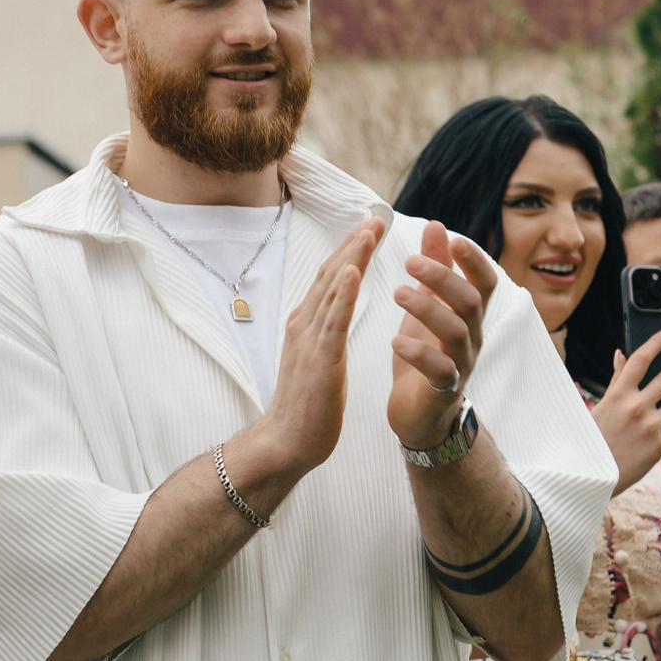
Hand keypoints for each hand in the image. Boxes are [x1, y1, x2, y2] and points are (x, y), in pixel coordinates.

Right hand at [246, 218, 379, 481]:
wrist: (285, 442)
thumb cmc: (305, 407)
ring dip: (351, 257)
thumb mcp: (316, 361)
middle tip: (375, 218)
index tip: (368, 229)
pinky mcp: (319, 360)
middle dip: (353, 244)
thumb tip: (333, 315)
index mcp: (305, 325)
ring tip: (370, 231)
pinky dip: (341, 293)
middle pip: (329, 274)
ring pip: (331, 290)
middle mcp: (303, 325)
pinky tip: (352, 271)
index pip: (328, 279)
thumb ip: (323, 335)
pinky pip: (332, 321)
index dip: (348, 252)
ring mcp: (309, 340)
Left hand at [389, 219, 497, 450]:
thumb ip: (436, 268)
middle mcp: (472, 337)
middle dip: (443, 278)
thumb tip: (437, 225)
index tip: (453, 239)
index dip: (474, 260)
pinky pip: (439, 370)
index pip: (485, 282)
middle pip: (470, 302)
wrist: (419, 413)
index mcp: (469, 315)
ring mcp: (461, 364)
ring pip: (456, 332)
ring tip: (397, 292)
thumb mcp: (428, 305)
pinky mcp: (443, 390)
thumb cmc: (425, 353)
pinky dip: (418, 353)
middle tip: (409, 261)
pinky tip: (395, 341)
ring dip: (427, 309)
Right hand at [590, 329, 660, 490]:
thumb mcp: (601, 407)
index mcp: (618, 394)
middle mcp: (635, 406)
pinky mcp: (658, 446)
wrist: (590, 475)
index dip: (656, 343)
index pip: (640, 359)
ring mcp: (649, 426)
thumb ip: (616, 381)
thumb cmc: (593, 439)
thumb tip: (620, 354)